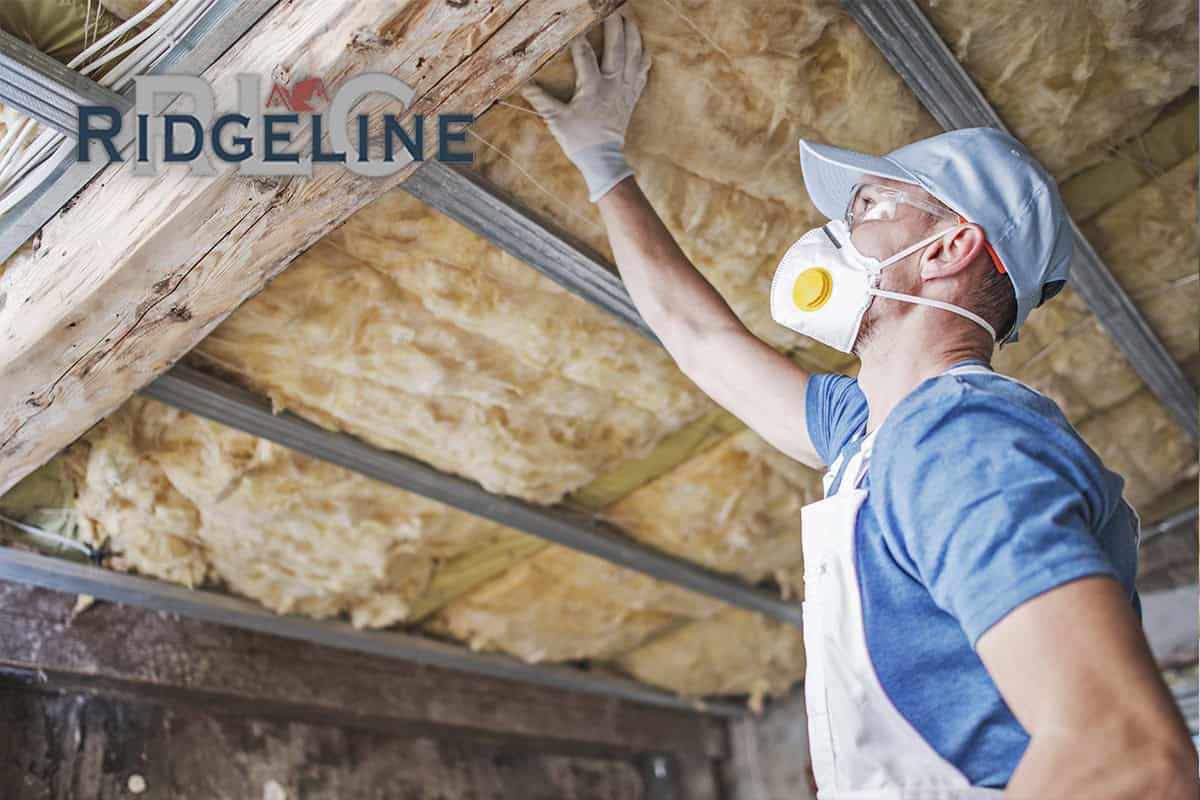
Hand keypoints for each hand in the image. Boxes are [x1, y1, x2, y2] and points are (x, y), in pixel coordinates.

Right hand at [520, 12, 650, 201]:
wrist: (603, 160)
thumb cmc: (579, 140)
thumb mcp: (556, 120)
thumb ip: (541, 100)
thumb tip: (523, 84)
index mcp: (593, 87)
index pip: (586, 55)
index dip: (580, 38)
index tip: (575, 25)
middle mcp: (613, 85)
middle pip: (617, 48)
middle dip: (614, 25)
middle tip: (612, 7)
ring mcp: (626, 90)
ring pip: (634, 56)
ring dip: (633, 35)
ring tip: (629, 17)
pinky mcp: (632, 97)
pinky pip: (642, 73)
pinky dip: (643, 58)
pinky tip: (642, 48)